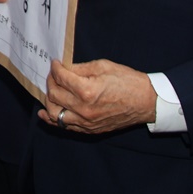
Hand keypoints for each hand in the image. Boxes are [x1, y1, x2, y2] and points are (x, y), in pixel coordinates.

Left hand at [37, 59, 157, 134]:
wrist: (146, 102)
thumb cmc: (128, 82)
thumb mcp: (103, 66)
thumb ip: (80, 68)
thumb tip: (64, 68)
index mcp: (87, 91)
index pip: (60, 78)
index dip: (55, 68)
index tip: (55, 63)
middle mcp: (84, 109)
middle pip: (54, 95)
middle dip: (50, 82)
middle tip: (54, 75)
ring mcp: (86, 122)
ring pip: (54, 114)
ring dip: (49, 101)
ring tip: (51, 91)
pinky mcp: (90, 130)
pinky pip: (65, 126)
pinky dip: (53, 119)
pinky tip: (45, 113)